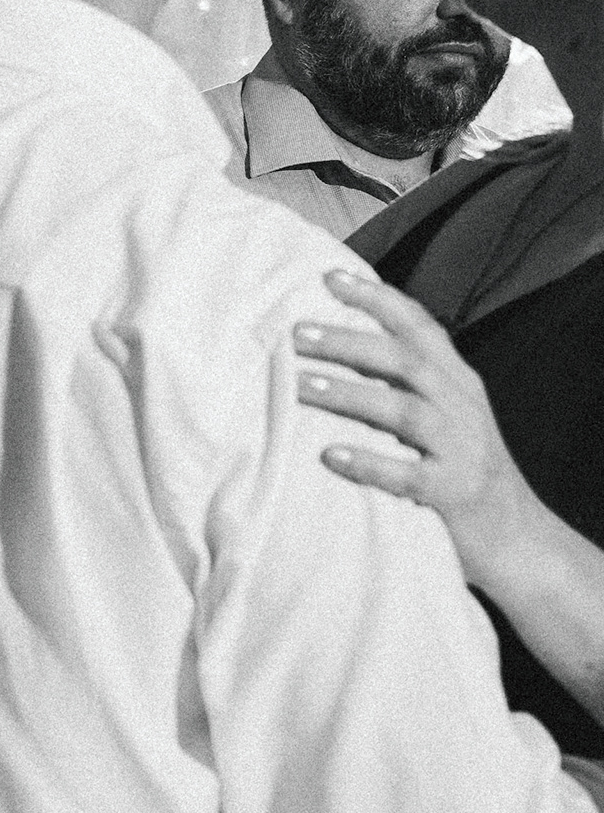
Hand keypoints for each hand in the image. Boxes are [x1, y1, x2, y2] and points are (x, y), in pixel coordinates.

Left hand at [296, 268, 561, 589]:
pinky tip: (329, 456)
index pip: (419, 327)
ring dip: (351, 394)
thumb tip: (334, 348)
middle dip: (351, 343)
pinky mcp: (454, 493)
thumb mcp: (442, 416)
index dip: (377, 298)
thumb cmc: (459, 469)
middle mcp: (462, 407)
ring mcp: (461, 449)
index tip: (329, 276)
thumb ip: (403, 384)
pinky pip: (409, 476)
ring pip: (405, 411)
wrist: (516, 536)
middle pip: (406, 361)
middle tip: (296, 334)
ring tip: (300, 386)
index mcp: (457, 382)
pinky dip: (369, 463)